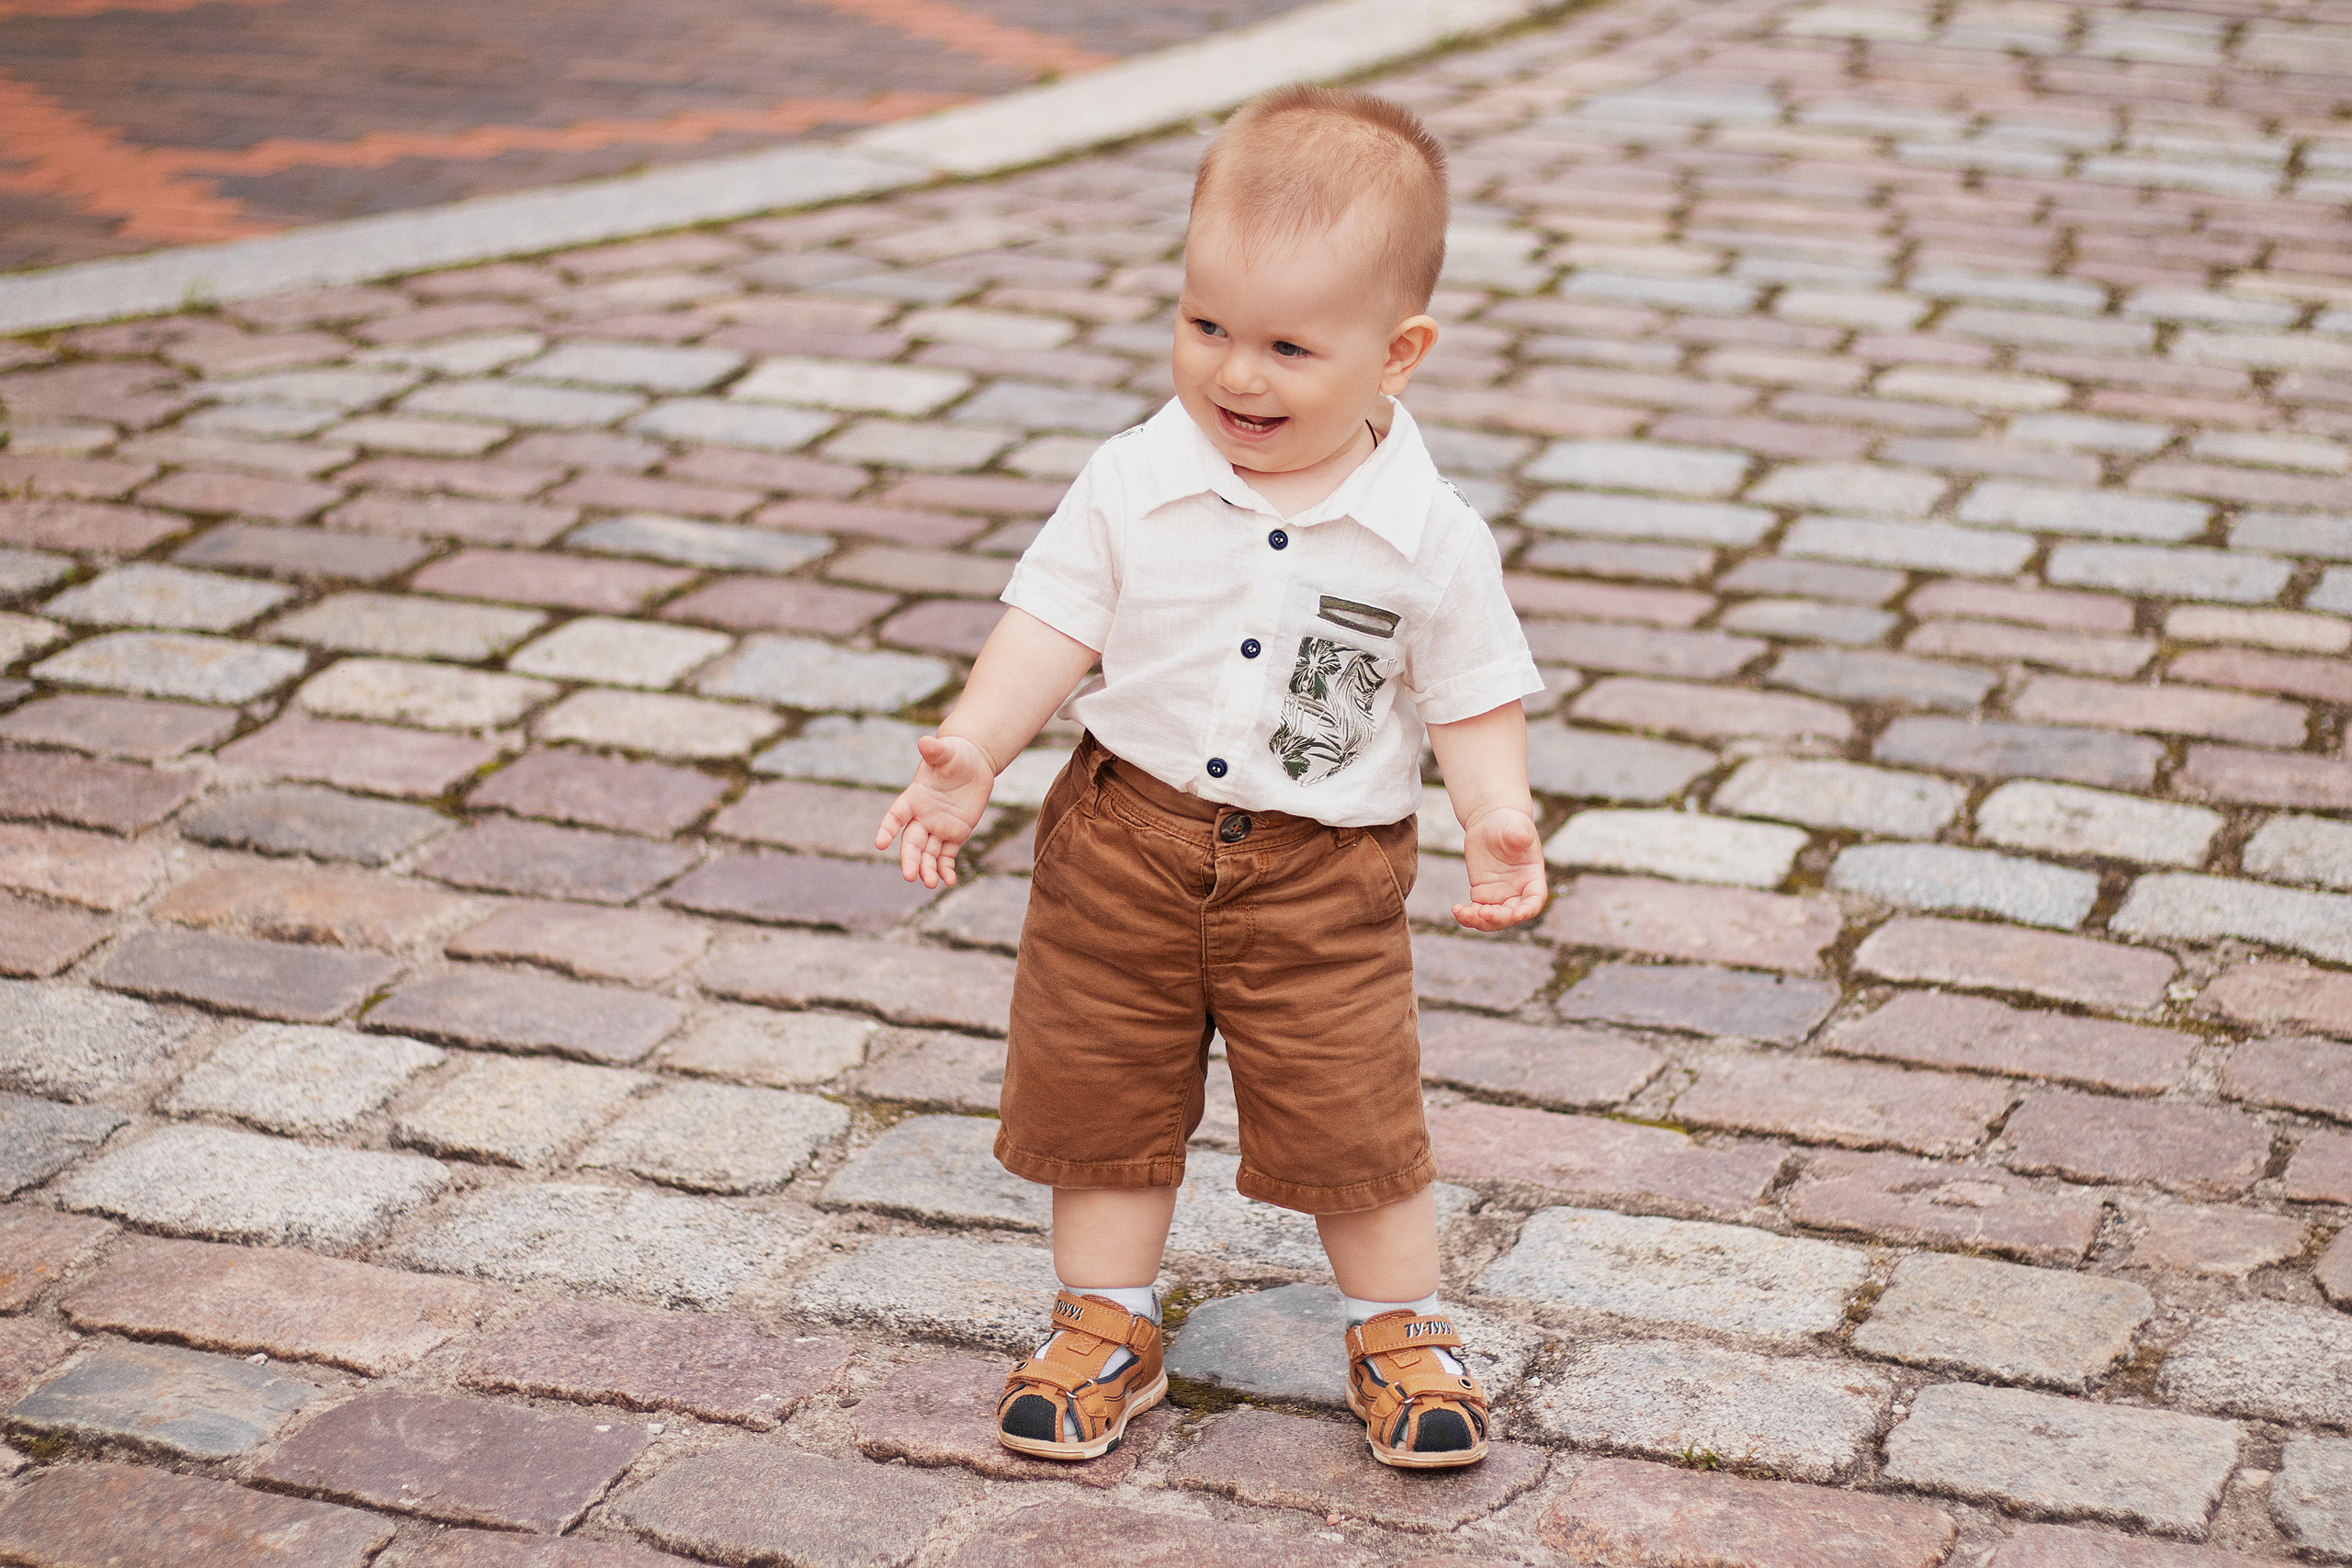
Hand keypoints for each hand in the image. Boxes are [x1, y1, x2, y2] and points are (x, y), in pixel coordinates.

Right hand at [877, 733, 995, 888]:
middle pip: (911, 842)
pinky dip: (946, 869)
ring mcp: (937, 827)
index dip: (887, 828)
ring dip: (927, 869)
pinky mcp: (954, 835)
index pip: (896, 815)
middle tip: (910, 875)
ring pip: (928, 853)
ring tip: (928, 883)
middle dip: (910, 859)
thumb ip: (935, 751)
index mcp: (914, 798)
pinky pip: (946, 856)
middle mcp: (922, 816)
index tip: (880, 843)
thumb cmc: (955, 755)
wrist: (972, 764)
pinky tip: (949, 881)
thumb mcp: (947, 752)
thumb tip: (926, 742)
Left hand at [1453, 808, 1546, 930]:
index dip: (1529, 909)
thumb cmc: (1508, 824)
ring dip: (1480, 922)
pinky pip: (1477, 912)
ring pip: (1494, 919)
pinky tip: (1457, 909)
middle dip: (1499, 918)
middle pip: (1513, 915)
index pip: (1535, 900)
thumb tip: (1520, 837)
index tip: (1518, 915)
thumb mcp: (1515, 826)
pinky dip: (1468, 916)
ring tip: (1463, 913)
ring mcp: (1500, 895)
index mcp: (1532, 878)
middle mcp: (1518, 891)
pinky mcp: (1482, 894)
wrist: (1490, 824)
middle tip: (1482, 912)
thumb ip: (1518, 834)